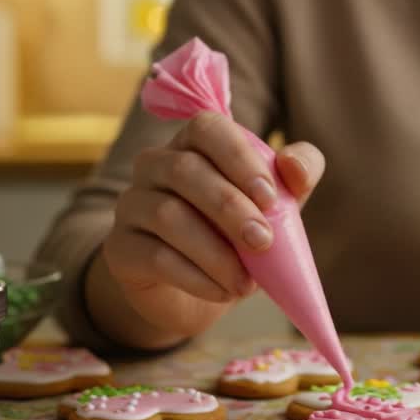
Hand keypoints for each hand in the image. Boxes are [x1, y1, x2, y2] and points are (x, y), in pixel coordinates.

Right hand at [90, 112, 324, 346]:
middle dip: (230, 207)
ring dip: (215, 252)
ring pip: (167, 215)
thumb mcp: (279, 204)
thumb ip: (299, 175)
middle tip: (263, 241)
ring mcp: (131, 205)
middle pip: (183, 170)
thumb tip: (296, 170)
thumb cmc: (242, 235)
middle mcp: (154, 166)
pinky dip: (196, 277)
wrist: (203, 291)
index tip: (269, 196)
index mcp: (194, 145)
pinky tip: (222, 292)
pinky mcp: (120, 248)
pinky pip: (155, 256)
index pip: (206, 127)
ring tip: (246, 283)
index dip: (238, 157)